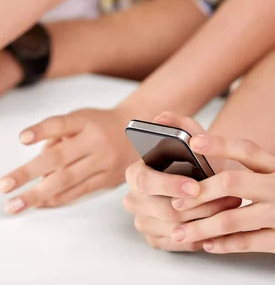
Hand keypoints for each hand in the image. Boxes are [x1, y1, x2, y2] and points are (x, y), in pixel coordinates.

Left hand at [0, 108, 138, 213]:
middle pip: (58, 158)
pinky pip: (77, 192)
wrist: (138, 132)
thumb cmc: (98, 125)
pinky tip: (37, 204)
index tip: (22, 138)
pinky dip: (55, 199)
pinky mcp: (106, 180)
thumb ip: (57, 134)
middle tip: (4, 185)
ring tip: (14, 204)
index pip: (60, 124)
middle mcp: (95, 142)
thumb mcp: (80, 119)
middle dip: (28, 173)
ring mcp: (102, 163)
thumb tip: (37, 165)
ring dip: (37, 195)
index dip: (41, 130)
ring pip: (66, 181)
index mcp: (85, 121)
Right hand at [123, 112, 241, 251]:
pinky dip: (202, 235)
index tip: (195, 186)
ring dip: (207, 220)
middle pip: (164, 211)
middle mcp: (133, 199)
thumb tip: (162, 119)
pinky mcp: (154, 239)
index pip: (144, 182)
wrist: (201, 183)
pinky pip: (179, 243)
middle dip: (200, 206)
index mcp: (135, 174)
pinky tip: (217, 223)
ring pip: (176, 229)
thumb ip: (178, 125)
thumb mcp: (190, 140)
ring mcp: (142, 221)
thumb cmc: (193, 163)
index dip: (169, 185)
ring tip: (229, 207)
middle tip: (226, 199)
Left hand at [169, 131, 274, 253]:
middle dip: (198, 194)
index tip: (193, 142)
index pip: (246, 150)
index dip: (219, 145)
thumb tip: (185, 131)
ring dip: (200, 227)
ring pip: (231, 219)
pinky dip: (224, 244)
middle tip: (175, 203)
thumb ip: (242, 155)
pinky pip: (248, 242)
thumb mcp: (271, 168)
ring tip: (178, 232)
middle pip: (231, 183)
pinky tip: (206, 244)